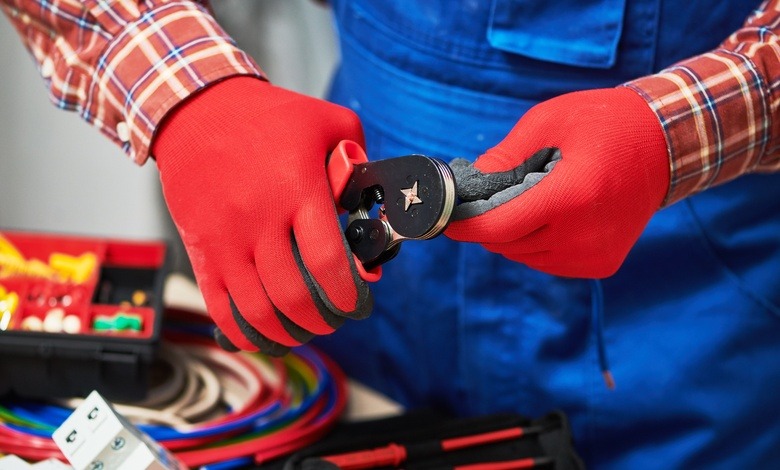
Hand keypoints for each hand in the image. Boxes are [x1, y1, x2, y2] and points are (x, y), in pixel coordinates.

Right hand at [153, 77, 371, 353]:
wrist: (195, 111)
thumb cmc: (267, 116)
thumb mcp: (327, 121)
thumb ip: (359, 159)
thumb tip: (375, 201)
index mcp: (297, 188)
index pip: (327, 261)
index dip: (347, 294)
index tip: (357, 303)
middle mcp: (259, 218)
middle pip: (294, 296)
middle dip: (322, 319)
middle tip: (334, 318)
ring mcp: (225, 238)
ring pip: (256, 310)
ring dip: (286, 333)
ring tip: (303, 331)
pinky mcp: (200, 249)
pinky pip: (218, 306)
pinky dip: (243, 331)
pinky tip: (263, 335)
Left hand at [446, 88, 669, 277]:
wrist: (664, 146)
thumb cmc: (604, 124)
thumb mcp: (547, 124)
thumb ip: (504, 157)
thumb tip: (466, 186)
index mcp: (572, 196)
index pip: (500, 227)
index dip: (466, 226)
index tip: (446, 220)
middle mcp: (585, 235)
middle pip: (507, 243)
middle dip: (490, 221)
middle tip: (493, 193)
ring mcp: (595, 256)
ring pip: (524, 255)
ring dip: (514, 232)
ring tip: (536, 196)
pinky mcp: (601, 265)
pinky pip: (546, 261)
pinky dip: (536, 242)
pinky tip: (554, 214)